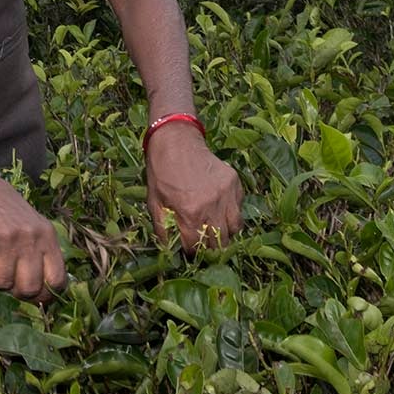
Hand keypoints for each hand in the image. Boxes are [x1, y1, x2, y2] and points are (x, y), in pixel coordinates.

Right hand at [0, 170, 67, 299]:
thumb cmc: (2, 205)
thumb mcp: (31, 223)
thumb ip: (39, 249)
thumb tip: (42, 287)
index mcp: (46, 235)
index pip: (57, 279)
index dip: (46, 295)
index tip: (35, 296)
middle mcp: (30, 238)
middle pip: (30, 288)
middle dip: (17, 292)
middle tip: (8, 281)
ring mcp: (6, 240)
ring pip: (3, 283)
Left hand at [145, 125, 243, 251]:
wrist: (176, 141)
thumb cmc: (161, 173)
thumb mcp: (154, 203)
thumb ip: (163, 230)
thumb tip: (170, 250)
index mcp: (190, 213)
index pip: (197, 248)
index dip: (192, 251)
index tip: (190, 249)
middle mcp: (212, 207)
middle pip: (219, 243)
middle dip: (210, 247)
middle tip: (203, 243)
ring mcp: (227, 195)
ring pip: (234, 229)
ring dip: (225, 233)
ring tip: (215, 230)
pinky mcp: (235, 184)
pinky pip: (239, 209)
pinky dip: (232, 215)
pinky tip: (220, 210)